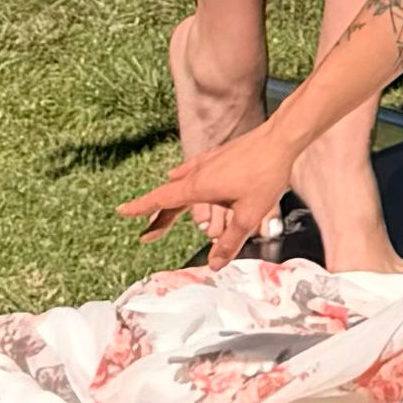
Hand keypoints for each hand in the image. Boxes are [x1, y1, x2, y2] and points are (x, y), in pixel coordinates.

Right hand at [123, 115, 299, 267]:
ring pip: (182, 185)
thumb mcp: (248, 215)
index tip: (122, 211)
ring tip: (163, 214)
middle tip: (146, 235)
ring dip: (172, 201)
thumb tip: (214, 264)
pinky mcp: (220, 155)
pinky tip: (182, 176)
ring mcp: (208, 162)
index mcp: (199, 187)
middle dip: (158, 218)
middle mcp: (198, 173)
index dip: (141, 208)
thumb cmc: (265, 173)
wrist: (280, 138)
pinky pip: (194, 170)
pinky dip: (184, 179)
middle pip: (170, 198)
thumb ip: (230, 242)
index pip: (162, 200)